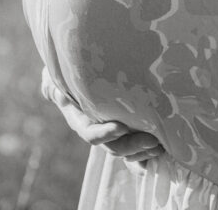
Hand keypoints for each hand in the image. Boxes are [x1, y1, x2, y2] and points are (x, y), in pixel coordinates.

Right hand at [41, 67, 162, 162]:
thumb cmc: (69, 70)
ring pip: (127, 148)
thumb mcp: (58, 75)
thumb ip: (55, 84)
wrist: (82, 68)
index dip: (105, 134)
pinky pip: (136, 145)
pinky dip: (148, 149)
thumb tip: (55, 93)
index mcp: (80, 120)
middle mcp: (97, 128)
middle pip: (113, 146)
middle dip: (132, 145)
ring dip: (143, 149)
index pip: (91, 133)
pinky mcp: (127, 126)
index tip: (120, 127)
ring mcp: (112, 129)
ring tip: (161, 143)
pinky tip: (163, 148)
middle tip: (151, 139)